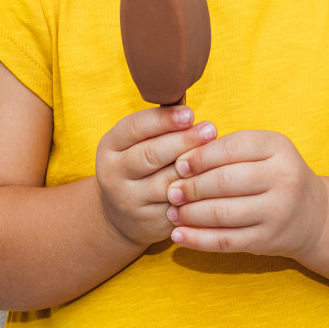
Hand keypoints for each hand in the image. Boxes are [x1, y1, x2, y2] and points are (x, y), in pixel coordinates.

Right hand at [95, 105, 219, 247]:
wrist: (120, 215)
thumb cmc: (140, 164)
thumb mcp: (137, 142)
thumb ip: (159, 124)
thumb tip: (187, 105)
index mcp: (110, 147)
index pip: (135, 128)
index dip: (163, 120)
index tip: (189, 113)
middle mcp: (114, 174)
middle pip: (150, 155)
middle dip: (183, 141)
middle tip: (210, 130)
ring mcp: (130, 201)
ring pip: (166, 183)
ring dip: (194, 168)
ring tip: (218, 155)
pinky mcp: (149, 222)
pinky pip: (178, 206)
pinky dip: (197, 195)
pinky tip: (214, 184)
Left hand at [164, 128, 327, 258]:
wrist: (314, 216)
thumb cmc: (278, 176)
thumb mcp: (265, 152)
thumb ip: (230, 150)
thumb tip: (182, 159)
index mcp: (278, 148)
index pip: (231, 149)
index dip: (200, 157)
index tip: (179, 165)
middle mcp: (283, 178)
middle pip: (224, 181)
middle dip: (191, 187)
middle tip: (171, 192)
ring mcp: (277, 212)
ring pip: (222, 213)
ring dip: (190, 214)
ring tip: (173, 212)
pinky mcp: (267, 240)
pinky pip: (225, 241)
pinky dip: (197, 240)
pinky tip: (179, 235)